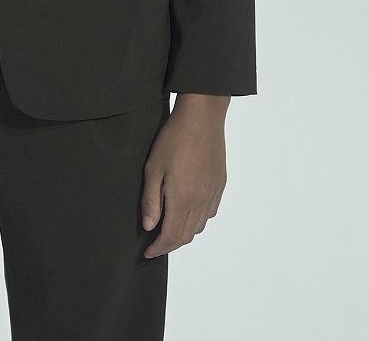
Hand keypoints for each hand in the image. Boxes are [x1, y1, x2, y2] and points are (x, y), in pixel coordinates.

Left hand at [140, 95, 227, 257]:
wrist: (202, 117)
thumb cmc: (174, 139)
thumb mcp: (153, 168)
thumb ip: (151, 200)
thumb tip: (149, 226)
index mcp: (183, 199)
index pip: (171, 235)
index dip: (159, 247)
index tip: (148, 252)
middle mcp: (201, 201)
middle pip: (187, 235)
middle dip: (170, 244)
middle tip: (157, 244)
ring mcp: (213, 193)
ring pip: (200, 226)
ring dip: (185, 233)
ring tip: (170, 229)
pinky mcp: (220, 184)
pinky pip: (210, 212)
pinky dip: (198, 220)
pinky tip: (189, 212)